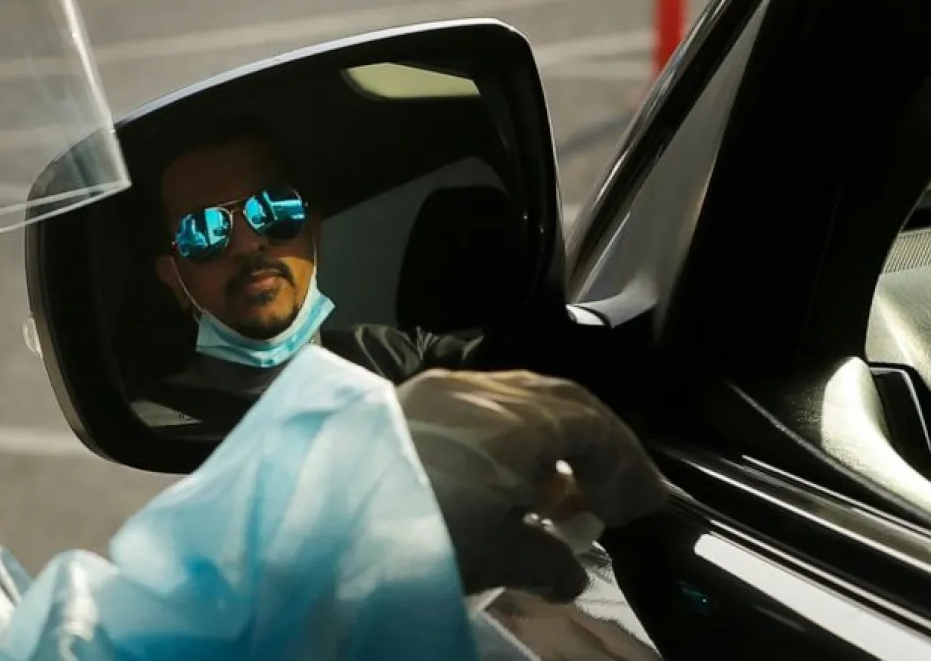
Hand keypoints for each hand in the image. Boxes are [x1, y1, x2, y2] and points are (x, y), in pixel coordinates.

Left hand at [396, 369, 666, 601]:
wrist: (319, 520)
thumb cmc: (423, 536)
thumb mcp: (494, 557)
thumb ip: (544, 563)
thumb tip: (569, 574)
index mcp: (518, 418)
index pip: (593, 426)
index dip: (626, 466)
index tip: (642, 507)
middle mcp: (481, 388)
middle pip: (558, 401)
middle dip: (593, 447)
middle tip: (609, 495)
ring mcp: (439, 389)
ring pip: (514, 400)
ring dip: (546, 441)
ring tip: (552, 498)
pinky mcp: (404, 402)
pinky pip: (474, 408)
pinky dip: (503, 438)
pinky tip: (499, 481)